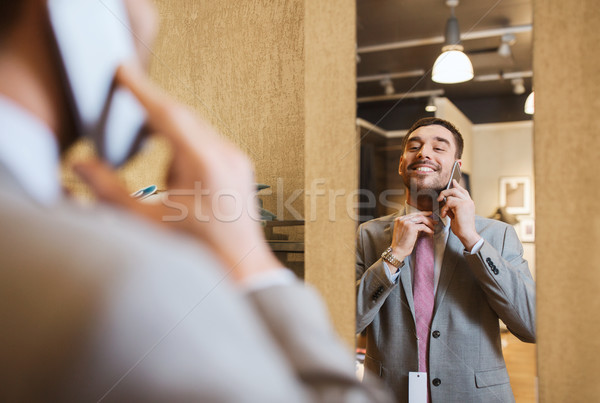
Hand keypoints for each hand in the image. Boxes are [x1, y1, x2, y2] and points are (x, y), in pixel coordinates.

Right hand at [74, 64, 281, 283]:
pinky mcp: (239, 167)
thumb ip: (109, 191)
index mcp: (205, 164)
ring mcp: (237, 160)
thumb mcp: (146, 222)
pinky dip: (186, 145)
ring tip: (150, 153)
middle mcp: (226, 155)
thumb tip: (82, 165)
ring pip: (196, 128)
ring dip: (169, 130)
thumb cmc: (198, 252)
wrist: (240, 269)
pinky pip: (208, 142)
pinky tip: (176, 173)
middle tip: (125, 103)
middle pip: (183, 116)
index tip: (123, 70)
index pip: (168, 113)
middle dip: (152, 108)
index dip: (141, 89)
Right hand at [389, 212, 434, 271]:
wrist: (399, 250)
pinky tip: (431, 232)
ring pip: (421, 219)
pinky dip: (428, 229)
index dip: (423, 214)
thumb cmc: (402, 243)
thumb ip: (413, 225)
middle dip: (428, 218)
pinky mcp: (411, 227)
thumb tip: (424, 223)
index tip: (429, 214)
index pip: (413, 214)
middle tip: (434, 221)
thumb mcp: (406, 231)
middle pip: (418, 215)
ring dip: (429, 223)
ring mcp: (406, 222)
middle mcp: (402, 219)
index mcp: (399, 219)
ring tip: (433, 227)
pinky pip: (423, 226)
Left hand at [437, 179, 480, 249]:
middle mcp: (469, 201)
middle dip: (445, 192)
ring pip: (451, 194)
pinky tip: (445, 215)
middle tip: (439, 199)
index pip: (463, 191)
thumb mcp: (456, 215)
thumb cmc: (461, 227)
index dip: (457, 185)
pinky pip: (449, 201)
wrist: (466, 234)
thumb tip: (446, 201)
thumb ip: (452, 207)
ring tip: (444, 213)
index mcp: (469, 203)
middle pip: (456, 189)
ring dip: (444, 204)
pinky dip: (444, 209)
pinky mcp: (462, 204)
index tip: (453, 181)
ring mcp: (466, 202)